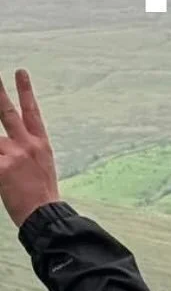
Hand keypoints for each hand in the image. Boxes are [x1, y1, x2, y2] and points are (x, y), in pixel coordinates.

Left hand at [0, 69, 59, 227]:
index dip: (25, 91)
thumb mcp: (41, 170)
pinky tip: (4, 176)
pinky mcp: (1, 167)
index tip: (20, 73)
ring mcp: (13, 155)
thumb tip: (7, 145)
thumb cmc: (42, 198)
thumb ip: (25, 153)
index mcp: (41, 146)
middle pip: (7, 113)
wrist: (46, 217)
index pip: (32, 112)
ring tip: (5, 162)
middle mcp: (28, 145)